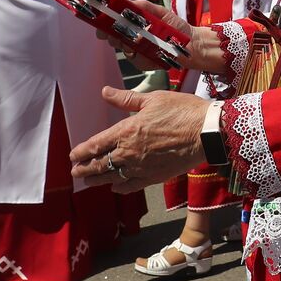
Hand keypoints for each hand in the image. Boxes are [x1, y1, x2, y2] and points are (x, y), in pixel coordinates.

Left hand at [70, 88, 208, 191]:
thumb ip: (127, 99)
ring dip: (97, 180)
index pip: (96, 145)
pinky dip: (119, 187)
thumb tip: (104, 92)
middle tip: (75, 172)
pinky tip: (115, 187)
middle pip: (99, 164)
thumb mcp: (154, 99)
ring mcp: (140, 167)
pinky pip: (130, 186)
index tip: (73, 156)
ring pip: (111, 177)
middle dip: (84, 169)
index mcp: (127, 131)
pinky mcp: (153, 177)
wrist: (207, 132)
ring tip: (88, 182)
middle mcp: (129, 152)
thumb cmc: (182, 111)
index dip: (81, 152)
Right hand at [97, 0, 228, 74]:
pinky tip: (155, 53)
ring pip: (125, 52)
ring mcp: (137, 52)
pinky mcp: (144, 63)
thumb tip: (126, 3)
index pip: (112, 25)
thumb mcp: (160, 12)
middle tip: (123, 34)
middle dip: (116, 37)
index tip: (102, 26)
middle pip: (114, 40)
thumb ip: (143, 6)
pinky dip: (146, 57)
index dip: (104, 26)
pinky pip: (138, 62)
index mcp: (134, 25)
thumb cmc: (176, 26)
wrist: (191, 44)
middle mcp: (132, 39)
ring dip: (134, 47)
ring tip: (146, 42)